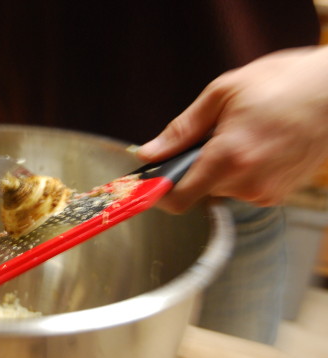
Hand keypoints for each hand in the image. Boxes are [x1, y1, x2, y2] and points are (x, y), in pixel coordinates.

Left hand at [138, 46, 327, 211]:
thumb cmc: (284, 83)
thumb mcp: (222, 94)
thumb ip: (181, 130)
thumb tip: (149, 152)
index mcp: (228, 158)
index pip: (178, 198)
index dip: (158, 192)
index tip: (149, 181)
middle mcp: (247, 184)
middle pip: (199, 188)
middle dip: (196, 164)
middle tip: (213, 134)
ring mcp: (266, 192)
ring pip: (222, 186)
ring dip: (221, 166)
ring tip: (244, 133)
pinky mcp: (279, 194)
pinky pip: (244, 187)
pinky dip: (242, 170)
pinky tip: (258, 144)